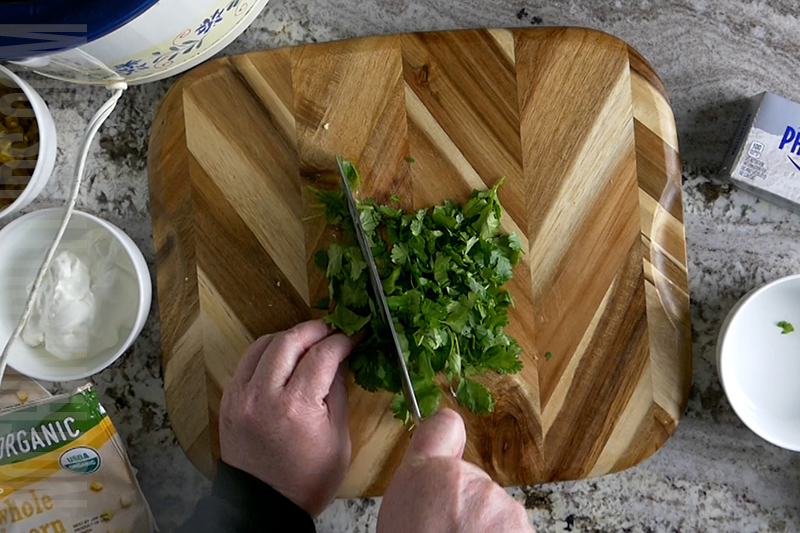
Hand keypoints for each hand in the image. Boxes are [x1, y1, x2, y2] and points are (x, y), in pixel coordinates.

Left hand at [219, 320, 351, 515]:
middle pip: (289, 340)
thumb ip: (337, 391)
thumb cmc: (307, 478)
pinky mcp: (229, 399)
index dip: (341, 341)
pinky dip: (268, 352)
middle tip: (331, 331)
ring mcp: (241, 395)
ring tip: (308, 342)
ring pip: (264, 344)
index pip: (322, 355)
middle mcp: (264, 395)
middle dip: (315, 330)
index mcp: (297, 407)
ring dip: (289, 337)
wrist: (264, 506)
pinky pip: (247, 361)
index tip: (353, 337)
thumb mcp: (338, 438)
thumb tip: (341, 358)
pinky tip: (284, 359)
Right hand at [378, 409, 534, 532]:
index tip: (449, 448)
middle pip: (474, 485)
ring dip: (486, 531)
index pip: (443, 427)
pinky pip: (513, 531)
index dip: (446, 437)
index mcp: (427, 474)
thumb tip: (430, 469)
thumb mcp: (398, 514)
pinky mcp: (524, 529)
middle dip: (466, 509)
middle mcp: (470, 481)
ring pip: (496, 512)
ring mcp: (502, 508)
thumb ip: (419, 483)